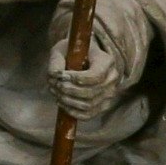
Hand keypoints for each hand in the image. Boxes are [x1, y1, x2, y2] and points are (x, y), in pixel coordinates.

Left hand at [51, 2, 150, 119]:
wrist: (85, 58)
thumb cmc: (73, 52)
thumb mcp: (63, 49)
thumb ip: (56, 61)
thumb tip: (53, 76)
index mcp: (106, 61)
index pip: (95, 76)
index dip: (76, 79)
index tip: (60, 76)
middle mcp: (112, 78)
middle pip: (91, 92)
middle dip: (68, 90)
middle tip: (53, 84)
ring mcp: (110, 93)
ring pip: (89, 105)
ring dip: (67, 100)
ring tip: (55, 91)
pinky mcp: (104, 105)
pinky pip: (89, 115)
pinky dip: (72, 111)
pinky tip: (61, 102)